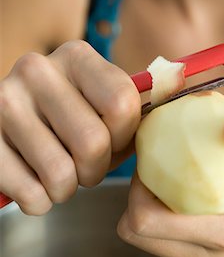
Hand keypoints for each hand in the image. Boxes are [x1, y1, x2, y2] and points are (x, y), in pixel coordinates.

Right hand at [1, 41, 140, 214]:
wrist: (8, 119)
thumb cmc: (66, 114)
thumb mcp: (97, 98)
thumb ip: (130, 106)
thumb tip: (174, 105)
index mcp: (76, 56)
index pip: (121, 104)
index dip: (125, 137)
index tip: (114, 142)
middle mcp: (37, 70)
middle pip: (92, 143)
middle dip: (96, 169)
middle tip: (85, 166)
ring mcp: (5, 102)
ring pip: (61, 175)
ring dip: (68, 187)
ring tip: (59, 171)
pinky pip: (32, 195)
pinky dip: (40, 201)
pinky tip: (34, 179)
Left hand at [118, 112, 223, 256]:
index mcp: (223, 234)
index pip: (146, 219)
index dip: (137, 186)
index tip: (154, 161)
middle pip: (136, 232)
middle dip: (136, 197)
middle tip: (154, 171)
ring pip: (140, 240)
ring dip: (144, 210)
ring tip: (167, 186)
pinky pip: (153, 246)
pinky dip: (155, 223)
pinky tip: (174, 204)